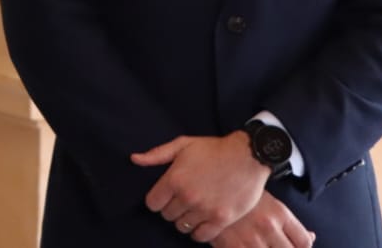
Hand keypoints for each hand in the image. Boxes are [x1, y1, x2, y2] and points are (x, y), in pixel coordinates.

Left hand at [132, 132, 268, 240]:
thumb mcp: (182, 144)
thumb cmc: (213, 149)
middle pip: (167, 216)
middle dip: (171, 209)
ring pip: (182, 226)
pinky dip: (199, 232)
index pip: (152, 203)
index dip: (157, 201)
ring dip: (185, 220)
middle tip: (182, 201)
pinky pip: (201, 236)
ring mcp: (205, 209)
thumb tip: (134, 159)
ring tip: (193, 211)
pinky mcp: (222, 219)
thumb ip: (156, 154)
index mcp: (174, 179)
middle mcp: (187, 196)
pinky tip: (202, 222)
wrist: (247, 156)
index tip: (165, 197)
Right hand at [212, 191, 313, 247]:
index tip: (293, 246)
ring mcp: (250, 237)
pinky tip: (244, 246)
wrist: (207, 181)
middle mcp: (268, 226)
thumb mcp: (268, 201)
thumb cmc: (240, 190)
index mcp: (279, 213)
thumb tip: (313, 237)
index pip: (304, 241)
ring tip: (256, 242)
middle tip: (273, 242)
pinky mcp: (232, 245)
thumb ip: (291, 222)